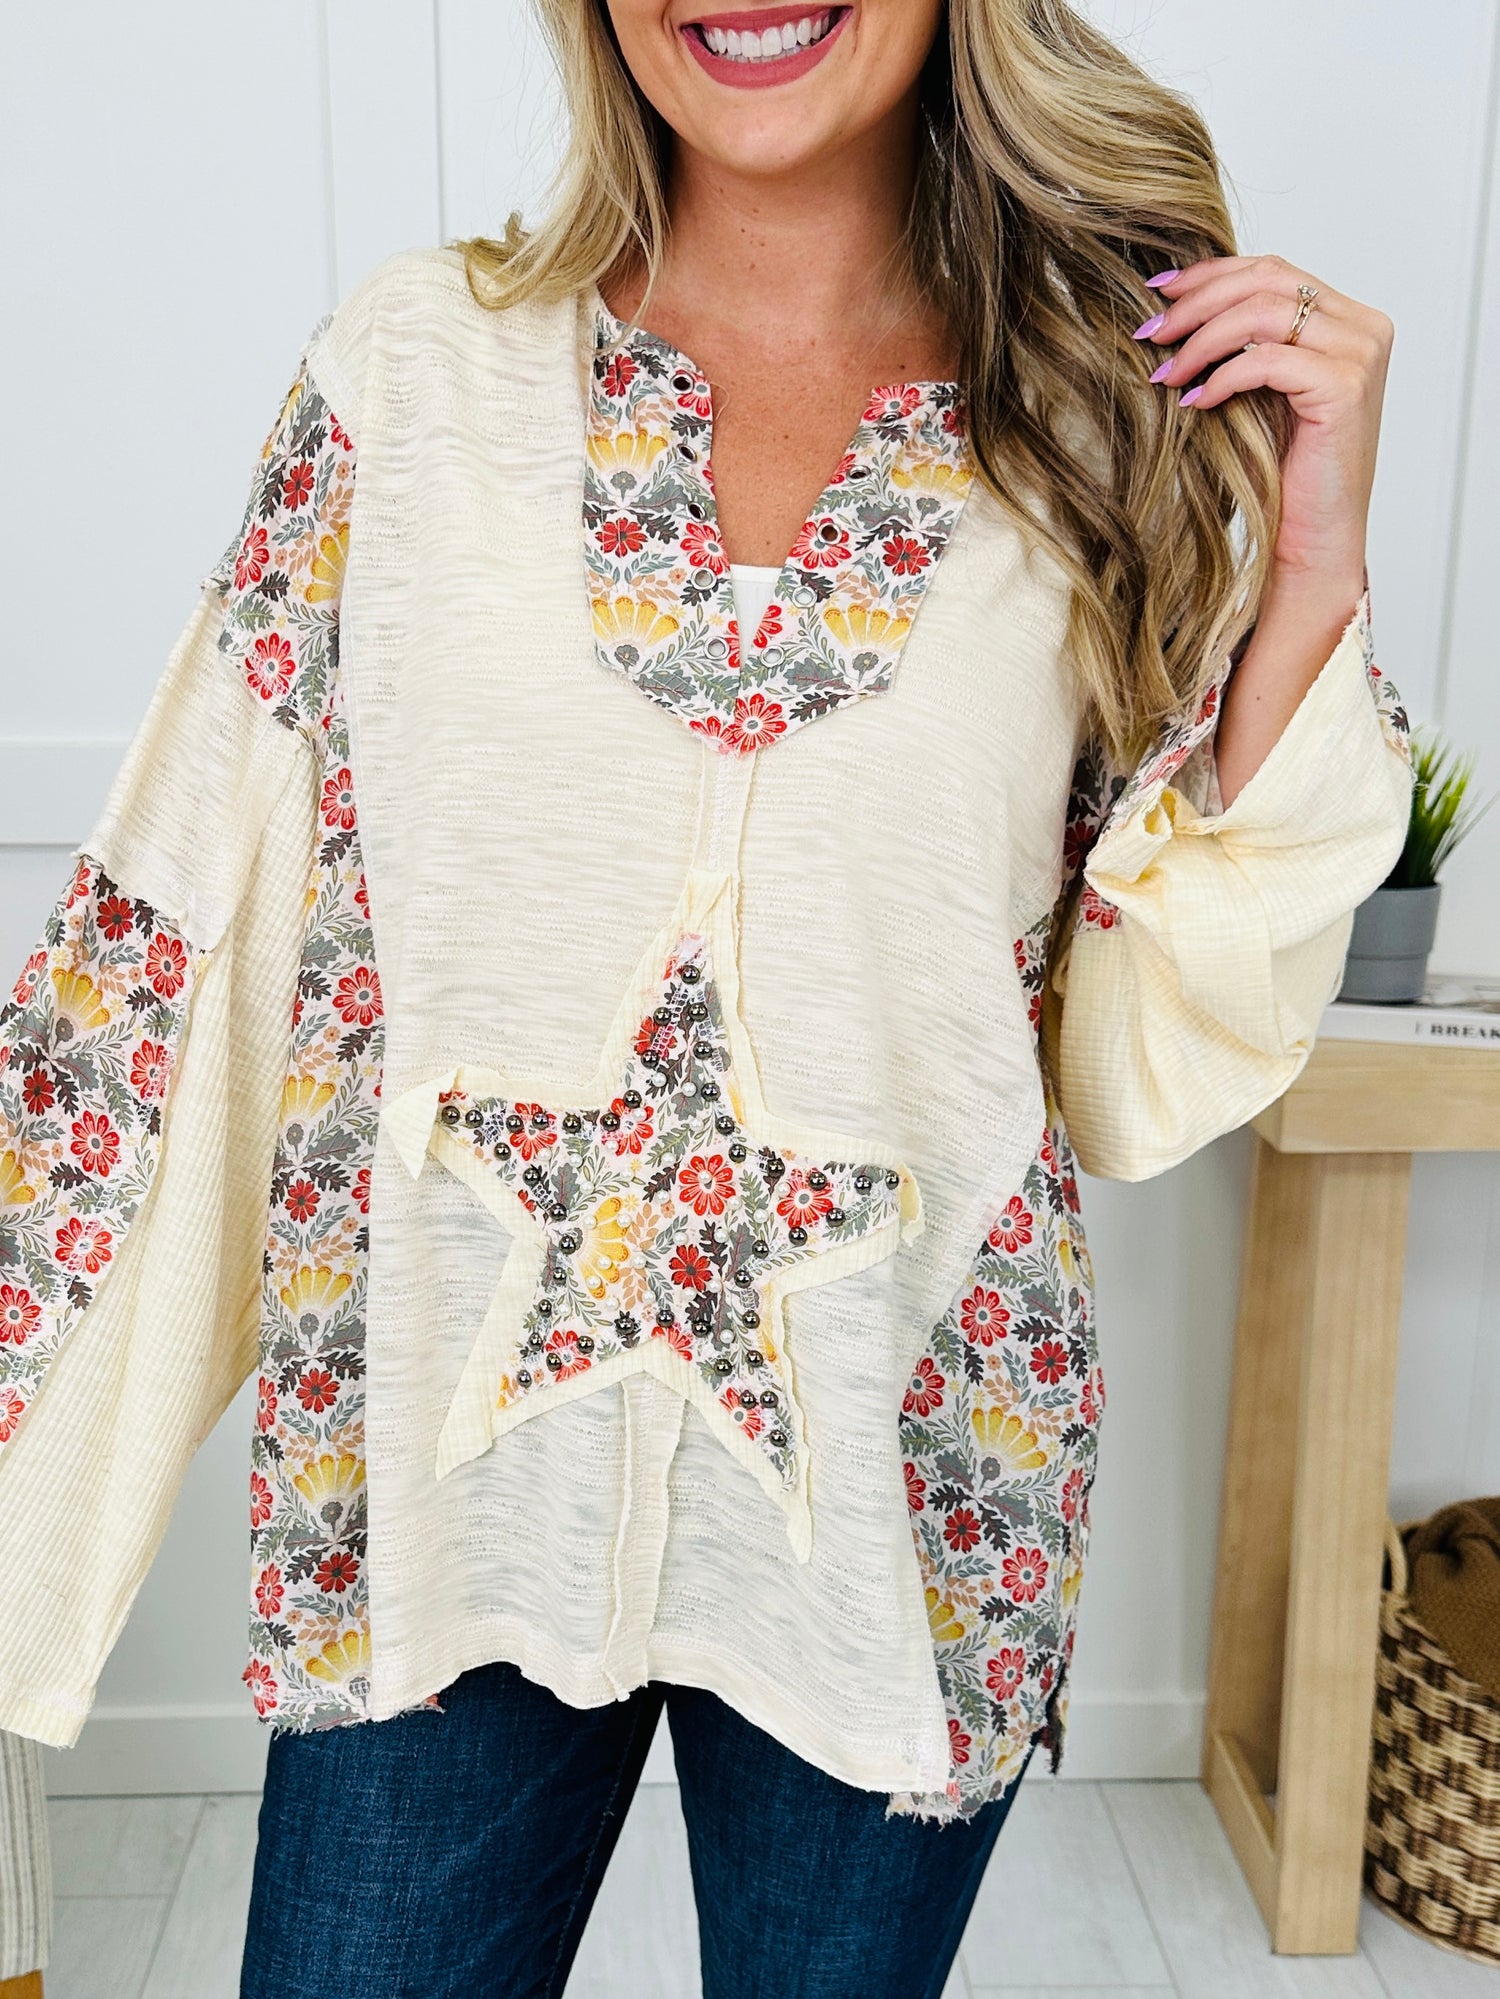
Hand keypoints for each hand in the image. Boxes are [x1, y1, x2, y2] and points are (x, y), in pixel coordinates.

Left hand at [1134, 253, 1392, 596]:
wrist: (1312, 538)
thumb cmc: (1281, 473)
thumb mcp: (1256, 392)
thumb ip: (1238, 342)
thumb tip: (1173, 305)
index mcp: (1347, 319)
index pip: (1273, 270)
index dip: (1211, 274)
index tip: (1158, 290)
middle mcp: (1364, 328)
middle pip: (1267, 280)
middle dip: (1198, 302)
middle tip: (1151, 331)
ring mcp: (1360, 355)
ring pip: (1263, 312)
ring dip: (1202, 338)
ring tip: (1165, 371)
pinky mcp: (1345, 388)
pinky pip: (1266, 360)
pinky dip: (1223, 376)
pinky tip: (1195, 401)